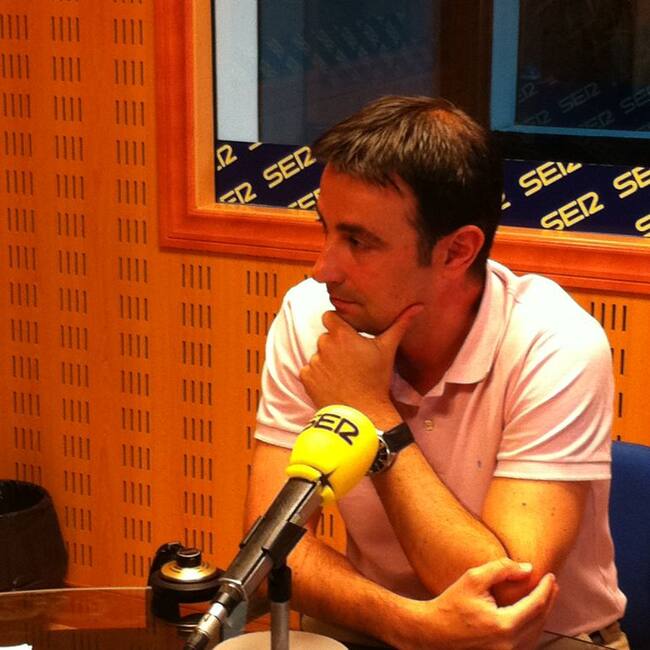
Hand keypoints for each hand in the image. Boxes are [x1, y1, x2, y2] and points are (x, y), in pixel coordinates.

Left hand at [299, 304, 421, 420]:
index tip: (348, 335)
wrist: (362, 413)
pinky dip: (317, 376)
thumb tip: (418, 307)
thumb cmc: (376, 379)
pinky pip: (309, 370)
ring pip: (318, 354)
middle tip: (351, 359)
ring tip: (344, 374)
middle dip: (335, 345)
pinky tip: (333, 383)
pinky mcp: (306, 377)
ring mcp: (314, 361)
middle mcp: (324, 344)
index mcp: (341, 334)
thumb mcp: (388, 349)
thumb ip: (400, 324)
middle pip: (326, 337)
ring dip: (327, 361)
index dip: (338, 324)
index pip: (329, 316)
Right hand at [393, 558, 557, 649]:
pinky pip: (525, 644)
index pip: (536, 605)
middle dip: (548, 601)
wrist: (431, 632)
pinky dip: (532, 629)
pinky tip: (530, 617)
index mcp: (503, 625)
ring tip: (545, 599)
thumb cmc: (449, 605)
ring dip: (542, 616)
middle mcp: (508, 645)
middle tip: (552, 585)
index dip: (546, 589)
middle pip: (539, 621)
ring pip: (535, 635)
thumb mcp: (473, 579)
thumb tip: (527, 569)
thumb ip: (501, 569)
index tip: (551, 576)